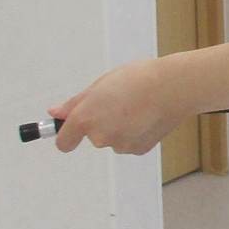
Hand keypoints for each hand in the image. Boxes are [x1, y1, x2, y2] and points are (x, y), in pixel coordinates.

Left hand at [51, 57, 187, 154]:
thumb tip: (55, 113)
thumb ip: (75, 103)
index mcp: (85, 119)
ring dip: (120, 127)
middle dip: (101, 122)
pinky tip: (146, 116)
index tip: (71, 128)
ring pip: (113, 139)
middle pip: (92, 136)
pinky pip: (129, 143)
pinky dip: (135, 133)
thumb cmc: (138, 79)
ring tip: (136, 106)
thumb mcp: (101, 85)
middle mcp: (99, 137)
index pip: (63, 143)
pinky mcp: (138, 150)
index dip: (67, 135)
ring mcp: (119, 145)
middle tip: (118, 101)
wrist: (173, 88)